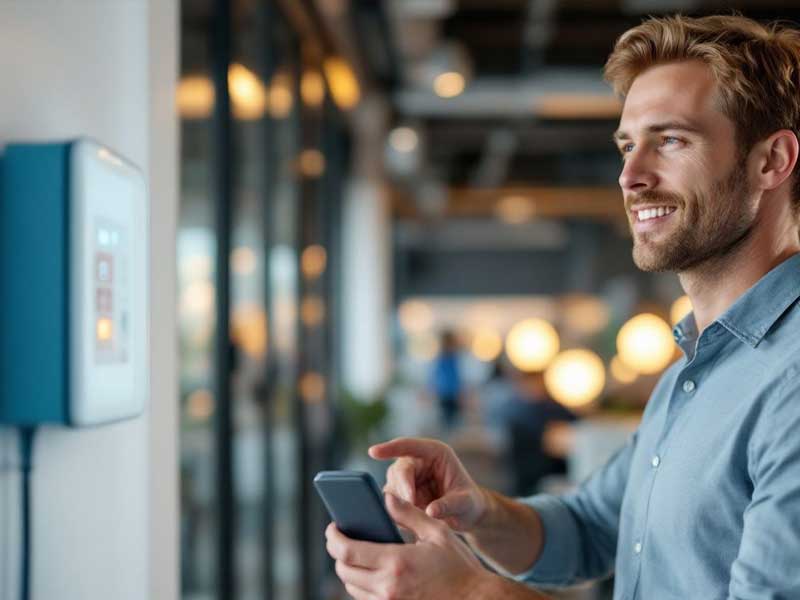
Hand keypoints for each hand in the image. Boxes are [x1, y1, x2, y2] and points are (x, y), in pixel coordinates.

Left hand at [326, 493, 489, 599]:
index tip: (332, 527)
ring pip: (352, 589)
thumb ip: (408, 514)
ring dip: (348, 570)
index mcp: (396, 563)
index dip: (333, 538)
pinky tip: (371, 571)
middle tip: (341, 537)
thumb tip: (385, 498)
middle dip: (337, 553)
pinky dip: (362, 585)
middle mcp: (387, 588)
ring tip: (355, 552)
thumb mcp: (437, 532)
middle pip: (344, 571)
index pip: (348, 552)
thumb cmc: (458, 566)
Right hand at [369, 437, 486, 531]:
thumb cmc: (469, 504)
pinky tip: (410, 522)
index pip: (409, 446)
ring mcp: (408, 478)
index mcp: (435, 453)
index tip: (373, 452)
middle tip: (413, 503)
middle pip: (398, 470)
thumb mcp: (466, 503)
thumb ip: (449, 505)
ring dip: (401, 503)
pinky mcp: (401, 494)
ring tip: (418, 515)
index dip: (390, 448)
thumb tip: (430, 511)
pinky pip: (391, 502)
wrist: (467, 516)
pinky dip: (398, 512)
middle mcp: (418, 462)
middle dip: (403, 488)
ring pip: (392, 487)